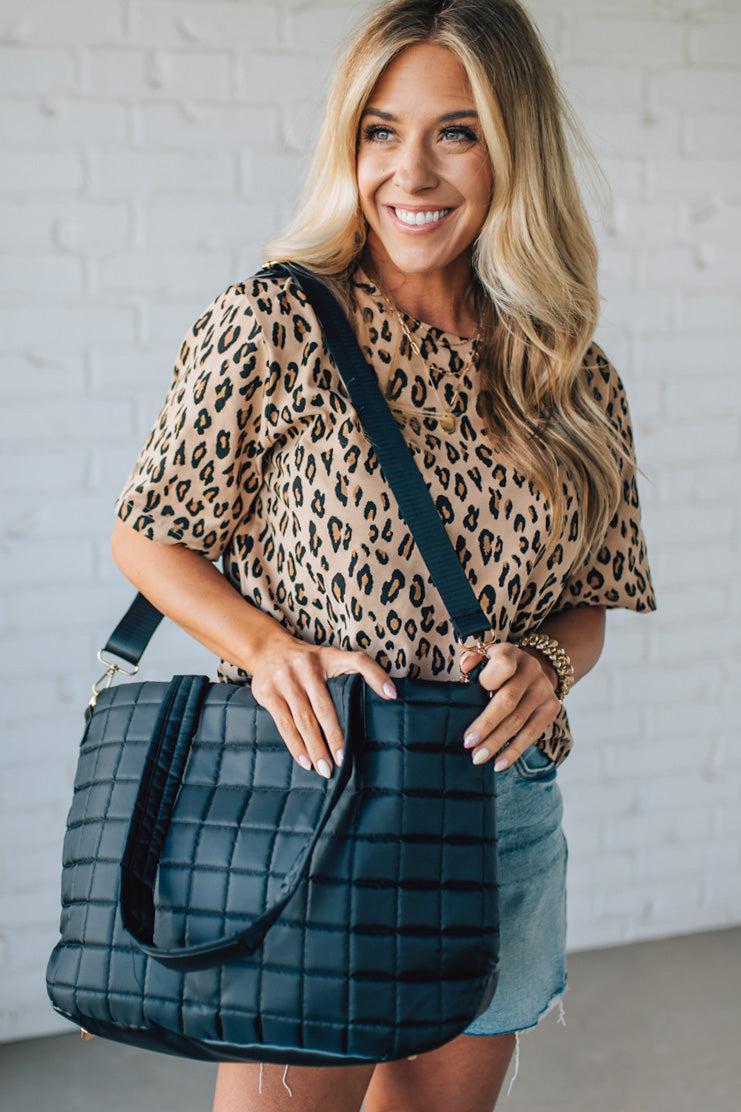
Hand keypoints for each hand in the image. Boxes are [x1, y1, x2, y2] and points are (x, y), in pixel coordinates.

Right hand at [249, 635, 397, 778]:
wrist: (267, 649)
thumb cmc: (309, 662)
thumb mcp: (331, 658)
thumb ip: (356, 673)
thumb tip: (388, 697)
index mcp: (329, 656)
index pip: (358, 661)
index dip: (376, 676)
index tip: (392, 696)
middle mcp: (306, 666)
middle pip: (324, 707)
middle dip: (334, 736)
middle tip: (343, 759)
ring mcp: (285, 679)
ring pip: (303, 720)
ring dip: (315, 747)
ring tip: (325, 768)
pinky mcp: (267, 693)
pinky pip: (284, 724)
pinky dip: (295, 745)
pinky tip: (305, 761)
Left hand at [459, 642, 560, 769]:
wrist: (533, 667)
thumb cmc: (497, 666)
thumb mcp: (484, 656)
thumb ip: (472, 659)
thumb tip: (465, 666)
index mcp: (511, 653)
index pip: (503, 664)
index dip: (487, 681)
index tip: (468, 698)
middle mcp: (531, 669)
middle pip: (508, 700)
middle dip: (487, 724)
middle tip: (468, 744)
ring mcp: (544, 690)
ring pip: (519, 721)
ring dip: (497, 743)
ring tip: (478, 758)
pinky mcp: (551, 708)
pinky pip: (532, 733)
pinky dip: (515, 751)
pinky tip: (499, 763)